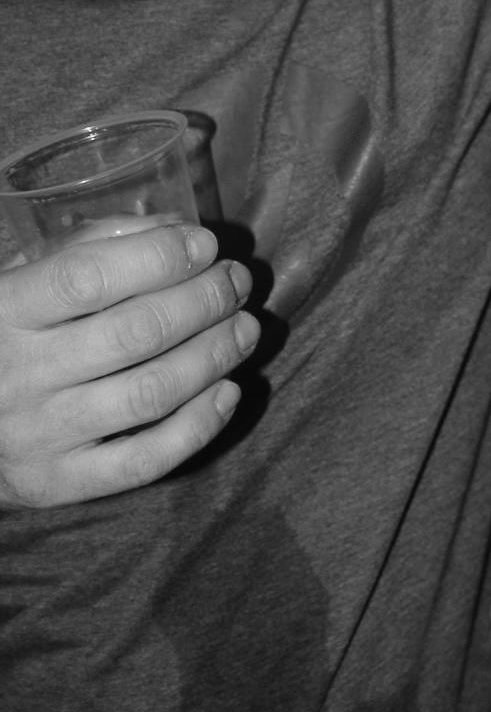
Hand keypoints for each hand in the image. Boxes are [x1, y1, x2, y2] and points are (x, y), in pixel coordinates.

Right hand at [0, 223, 254, 507]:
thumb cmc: (7, 335)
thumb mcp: (27, 277)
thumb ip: (94, 244)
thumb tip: (176, 229)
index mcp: (3, 311)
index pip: (87, 278)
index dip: (159, 257)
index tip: (207, 244)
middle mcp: (16, 375)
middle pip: (135, 333)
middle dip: (204, 300)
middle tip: (236, 281)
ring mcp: (38, 435)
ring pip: (150, 393)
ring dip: (214, 356)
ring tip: (244, 329)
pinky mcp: (58, 482)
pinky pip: (144, 460)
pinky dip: (199, 425)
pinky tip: (228, 390)